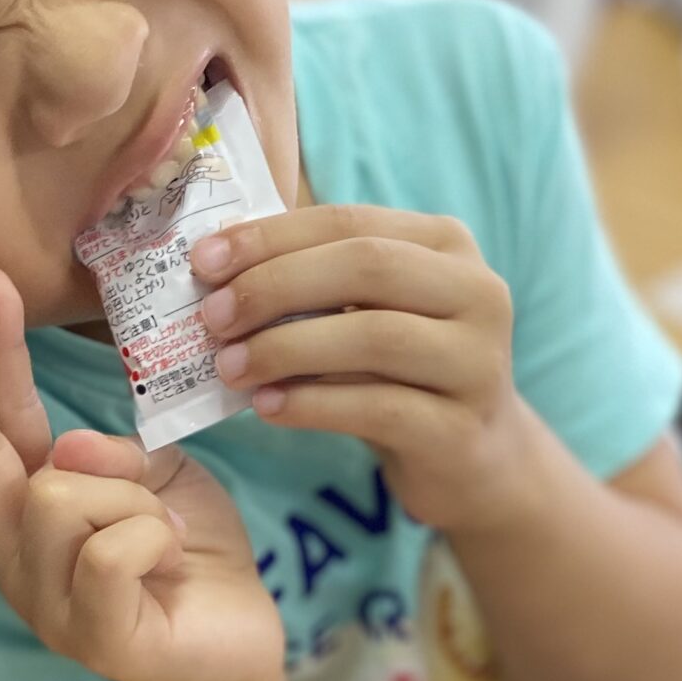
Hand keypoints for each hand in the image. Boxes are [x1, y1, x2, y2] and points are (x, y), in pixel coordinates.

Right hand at [0, 268, 283, 680]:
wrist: (242, 635)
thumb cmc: (192, 551)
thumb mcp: (159, 475)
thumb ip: (111, 454)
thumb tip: (62, 448)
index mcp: (28, 509)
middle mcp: (17, 555)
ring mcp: (45, 602)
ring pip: (59, 496)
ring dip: (131, 498)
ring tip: (165, 532)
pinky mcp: (89, 636)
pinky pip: (107, 551)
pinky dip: (152, 538)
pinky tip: (171, 558)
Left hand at [193, 203, 531, 532]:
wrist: (475, 458)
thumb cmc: (404, 373)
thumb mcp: (371, 310)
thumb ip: (315, 279)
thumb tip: (218, 259)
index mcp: (447, 244)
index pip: (349, 222)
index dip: (271, 237)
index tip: (204, 260)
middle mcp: (477, 292)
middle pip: (366, 268)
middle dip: (276, 287)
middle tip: (213, 317)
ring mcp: (477, 362)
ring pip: (374, 337)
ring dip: (287, 348)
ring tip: (229, 367)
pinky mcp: (461, 429)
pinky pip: (378, 408)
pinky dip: (313, 404)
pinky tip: (267, 408)